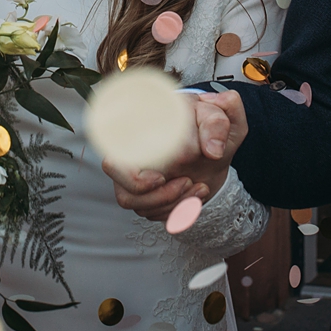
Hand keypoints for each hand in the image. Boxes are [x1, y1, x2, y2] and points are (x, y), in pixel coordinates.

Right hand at [106, 91, 247, 223]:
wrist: (210, 145)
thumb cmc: (203, 124)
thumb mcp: (215, 117)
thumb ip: (217, 124)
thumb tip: (213, 150)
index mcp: (134, 136)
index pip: (114, 164)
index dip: (132, 178)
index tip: (161, 177)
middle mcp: (129, 161)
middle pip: (125, 195)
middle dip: (159, 198)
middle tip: (187, 181)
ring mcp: (137, 182)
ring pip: (141, 208)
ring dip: (173, 204)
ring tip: (200, 186)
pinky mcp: (149, 197)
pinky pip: (156, 214)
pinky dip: (180, 210)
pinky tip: (199, 193)